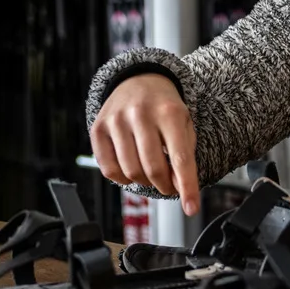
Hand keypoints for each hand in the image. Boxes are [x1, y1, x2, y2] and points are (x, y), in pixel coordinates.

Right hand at [89, 74, 200, 215]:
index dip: (187, 187)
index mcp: (169, 112)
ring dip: (144, 182)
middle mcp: (140, 114)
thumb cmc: (164, 107)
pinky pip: (108, 169)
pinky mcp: (98, 128)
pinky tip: (131, 169)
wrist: (138, 80)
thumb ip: (185, 156)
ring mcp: (116, 120)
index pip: (180, 158)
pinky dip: (122, 179)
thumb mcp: (184, 124)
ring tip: (151, 174)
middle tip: (169, 185)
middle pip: (153, 169)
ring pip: (130, 171)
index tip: (191, 208)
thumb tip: (180, 189)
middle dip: (165, 186)